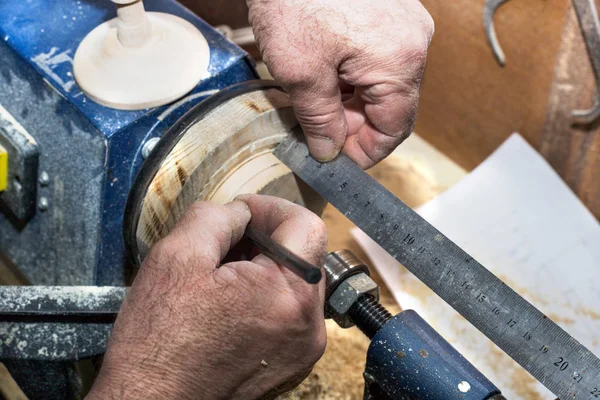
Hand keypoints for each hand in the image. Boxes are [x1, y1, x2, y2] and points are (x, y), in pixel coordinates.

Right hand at [87, 195, 327, 399]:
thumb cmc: (159, 343)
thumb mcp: (177, 257)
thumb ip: (216, 217)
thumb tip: (239, 212)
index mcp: (289, 296)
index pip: (306, 225)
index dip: (270, 208)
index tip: (240, 214)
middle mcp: (308, 325)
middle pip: (303, 254)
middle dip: (265, 238)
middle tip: (225, 244)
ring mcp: (303, 348)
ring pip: (296, 282)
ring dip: (264, 268)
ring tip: (222, 277)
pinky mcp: (292, 363)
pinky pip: (290, 312)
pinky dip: (266, 297)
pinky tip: (230, 304)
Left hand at [248, 0, 433, 167]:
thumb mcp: (300, 72)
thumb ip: (319, 119)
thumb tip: (329, 151)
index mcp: (399, 61)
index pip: (394, 128)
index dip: (365, 152)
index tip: (337, 160)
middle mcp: (412, 41)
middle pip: (389, 105)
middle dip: (353, 125)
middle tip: (318, 132)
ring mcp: (403, 22)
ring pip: (381, 83)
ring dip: (350, 100)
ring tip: (314, 101)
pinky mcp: (389, 11)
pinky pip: (377, 57)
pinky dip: (352, 74)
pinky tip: (324, 75)